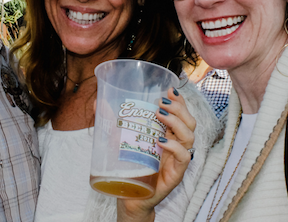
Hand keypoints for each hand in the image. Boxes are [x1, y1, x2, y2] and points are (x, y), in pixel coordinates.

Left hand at [118, 87, 194, 221]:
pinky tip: (162, 141)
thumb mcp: (119, 142)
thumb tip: (98, 104)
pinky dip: (175, 147)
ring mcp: (177, 160)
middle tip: (161, 102)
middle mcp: (175, 145)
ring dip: (176, 121)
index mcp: (167, 135)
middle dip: (178, 107)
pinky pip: (183, 157)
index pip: (181, 114)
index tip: (169, 90)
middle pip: (189, 122)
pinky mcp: (175, 174)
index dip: (179, 101)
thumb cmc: (128, 168)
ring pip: (189, 136)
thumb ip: (112, 123)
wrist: (129, 197)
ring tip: (160, 114)